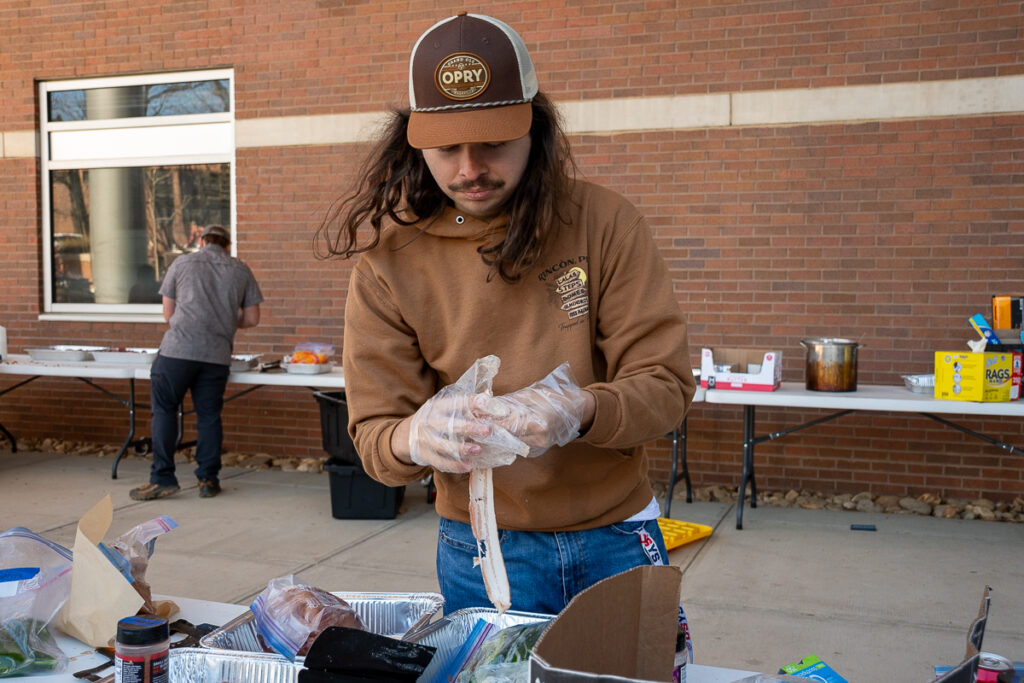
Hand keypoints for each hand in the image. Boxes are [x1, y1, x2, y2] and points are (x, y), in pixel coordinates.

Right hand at [408, 356, 528, 472]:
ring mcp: (425, 439)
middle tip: (486, 430)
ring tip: (478, 450)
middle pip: (449, 425)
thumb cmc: (430, 419)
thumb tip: (486, 402)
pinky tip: (468, 466)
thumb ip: (458, 407)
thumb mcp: (439, 408)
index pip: (454, 403)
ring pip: (444, 445)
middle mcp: (429, 422)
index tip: (484, 403)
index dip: (470, 402)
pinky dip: (454, 466)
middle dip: (469, 427)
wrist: (404, 435)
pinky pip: (440, 462)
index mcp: (435, 407)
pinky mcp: (424, 455)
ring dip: (462, 448)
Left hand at [481, 362, 587, 456]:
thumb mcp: (527, 396)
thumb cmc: (550, 397)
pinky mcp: (538, 449)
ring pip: (510, 444)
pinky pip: (517, 445)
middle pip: (506, 438)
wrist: (573, 409)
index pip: (507, 425)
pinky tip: (492, 439)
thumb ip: (507, 404)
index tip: (473, 421)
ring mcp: (539, 445)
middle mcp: (539, 437)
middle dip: (488, 434)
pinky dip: (504, 442)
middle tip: (470, 430)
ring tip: (477, 435)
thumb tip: (484, 407)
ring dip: (494, 439)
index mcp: (537, 421)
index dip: (489, 424)